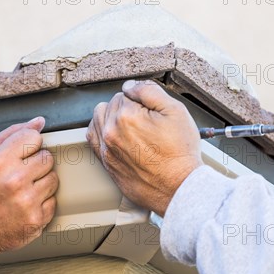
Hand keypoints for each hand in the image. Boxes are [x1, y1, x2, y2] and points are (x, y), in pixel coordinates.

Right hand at [0, 117, 57, 253]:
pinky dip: (42, 201)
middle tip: (21, 172)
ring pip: (54, 178)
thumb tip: (39, 122)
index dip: (28, 145)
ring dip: (41, 181)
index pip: (34, 138)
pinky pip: (53, 200)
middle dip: (36, 163)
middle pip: (47, 157)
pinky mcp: (36, 219)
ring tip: (23, 188)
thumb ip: (12, 134)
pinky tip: (25, 202)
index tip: (20, 154)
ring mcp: (27, 202)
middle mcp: (15, 181)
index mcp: (0, 161)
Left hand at [87, 80, 202, 215]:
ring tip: (131, 125)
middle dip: (127, 107)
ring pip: (99, 118)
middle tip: (146, 120)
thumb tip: (130, 86)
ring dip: (111, 117)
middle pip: (111, 105)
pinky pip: (93, 138)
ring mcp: (106, 149)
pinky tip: (114, 133)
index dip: (141, 100)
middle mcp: (111, 132)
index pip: (126, 93)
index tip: (152, 111)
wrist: (178, 187)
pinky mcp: (106, 163)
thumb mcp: (176, 111)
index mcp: (126, 116)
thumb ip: (149, 91)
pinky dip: (101, 131)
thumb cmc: (180, 153)